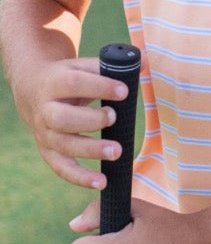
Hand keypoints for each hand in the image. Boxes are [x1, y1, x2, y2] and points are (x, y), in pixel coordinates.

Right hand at [29, 57, 129, 189]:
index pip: (75, 83)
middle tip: (113, 117)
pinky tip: (102, 182)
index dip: (100, 87)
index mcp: (54, 82)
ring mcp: (45, 133)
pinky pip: (62, 168)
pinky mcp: (48, 152)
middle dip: (90, 120)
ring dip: (90, 150)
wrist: (33, 90)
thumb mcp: (83, 66)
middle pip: (62, 118)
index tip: (124, 91)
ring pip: (63, 145)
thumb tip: (145, 60)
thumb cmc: (68, 78)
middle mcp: (45, 110)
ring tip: (117, 152)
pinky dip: (81, 178)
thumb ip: (112, 65)